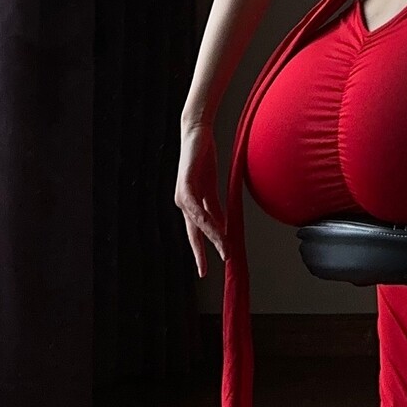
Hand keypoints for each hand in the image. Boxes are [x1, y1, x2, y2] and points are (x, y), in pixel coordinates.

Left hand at [175, 119, 226, 276]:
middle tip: (206, 271)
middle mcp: (183, 203)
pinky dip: (206, 219)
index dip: (200, 252)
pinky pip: (197, 207)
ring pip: (198, 223)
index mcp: (190, 205)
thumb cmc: (203, 159)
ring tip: (224, 250)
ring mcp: (182, 194)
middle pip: (194, 233)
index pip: (195, 233)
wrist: (197, 134)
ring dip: (212, 237)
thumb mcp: (212, 188)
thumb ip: (216, 208)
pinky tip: (213, 228)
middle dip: (201, 253)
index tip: (205, 270)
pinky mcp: (186, 184)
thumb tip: (223, 228)